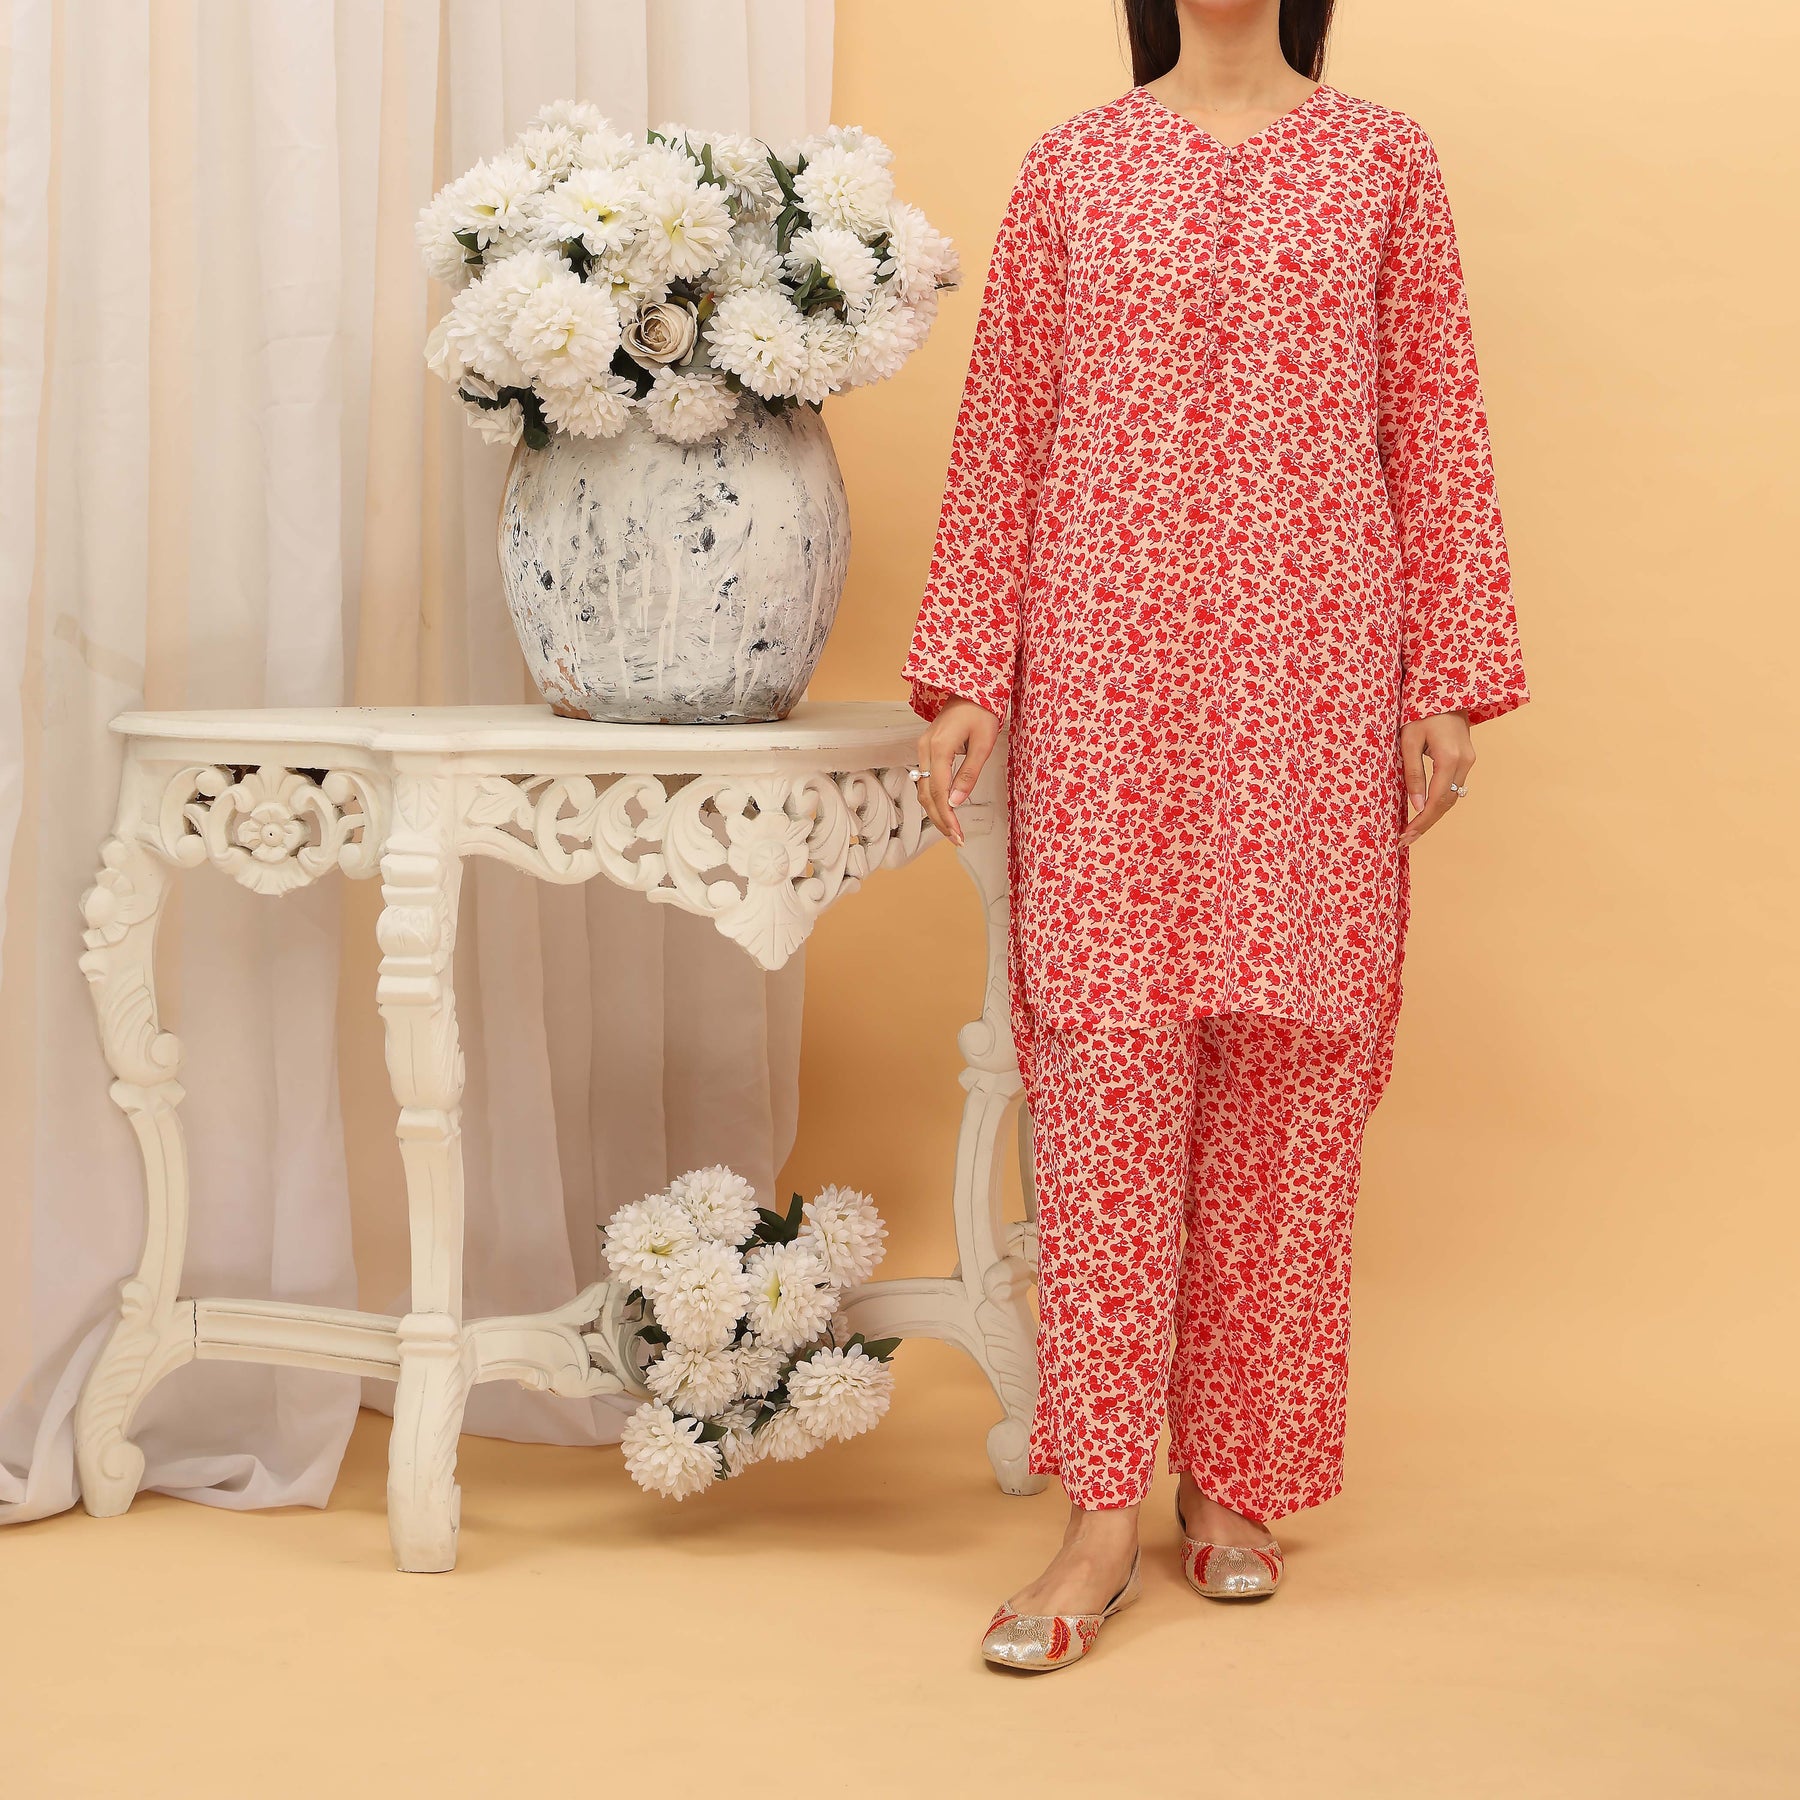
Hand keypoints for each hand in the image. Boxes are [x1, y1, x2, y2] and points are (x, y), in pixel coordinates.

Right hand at [915, 698, 999, 846]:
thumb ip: (969, 774)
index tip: (958, 835)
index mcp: (939, 748)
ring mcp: (923, 748)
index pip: (938, 791)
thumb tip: (956, 803)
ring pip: (922, 788)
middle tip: (957, 839)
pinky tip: (945, 809)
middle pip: (926, 794)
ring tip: (952, 830)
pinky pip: (925, 779)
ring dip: (935, 811)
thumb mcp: (983, 743)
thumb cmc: (982, 712)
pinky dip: (933, 798)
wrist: (971, 688)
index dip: (947, 816)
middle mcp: (925, 749)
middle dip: (940, 819)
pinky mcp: (926, 749)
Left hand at [1398, 710, 1474, 847]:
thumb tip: (1415, 805)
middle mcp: (1465, 762)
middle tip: (1405, 840)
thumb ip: (1413, 773)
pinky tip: (1424, 811)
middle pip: (1447, 803)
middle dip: (1426, 824)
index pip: (1436, 799)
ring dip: (1433, 815)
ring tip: (1412, 831)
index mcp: (1450, 758)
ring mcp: (1469, 761)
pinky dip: (1439, 801)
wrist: (1445, 690)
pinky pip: (1454, 786)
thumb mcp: (1409, 741)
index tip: (1405, 836)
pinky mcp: (1467, 758)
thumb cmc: (1420, 711)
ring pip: (1453, 797)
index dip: (1421, 821)